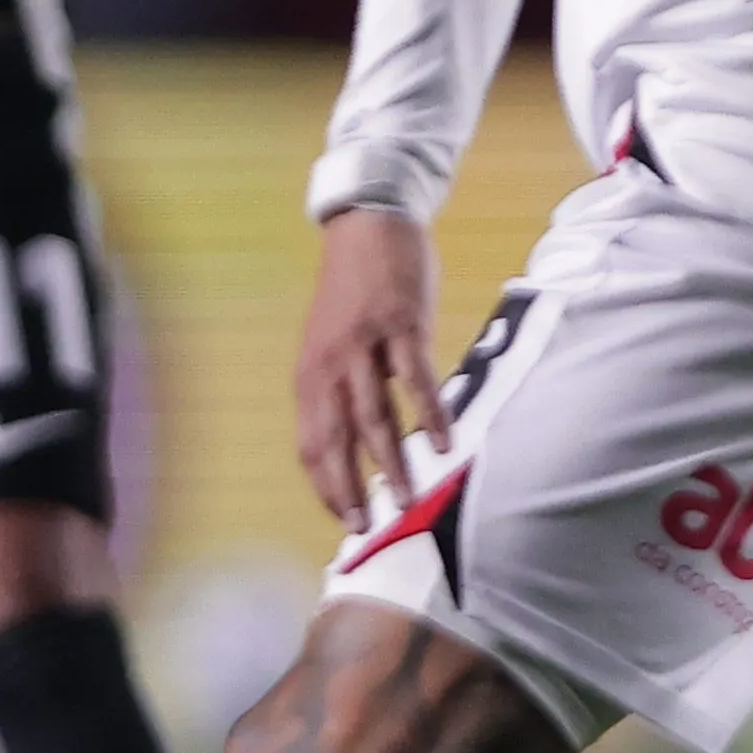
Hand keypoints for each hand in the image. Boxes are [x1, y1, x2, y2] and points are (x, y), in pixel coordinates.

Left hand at [291, 205, 445, 534]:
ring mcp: (363, 346)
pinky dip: (429, 414)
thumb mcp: (329, 346)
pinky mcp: (399, 327)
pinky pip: (415, 379)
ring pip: (373, 416)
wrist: (366, 225)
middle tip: (367, 527)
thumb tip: (355, 445)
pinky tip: (443, 443)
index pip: (310, 444)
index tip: (345, 519)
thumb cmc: (352, 293)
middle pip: (335, 439)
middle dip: (349, 487)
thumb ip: (338, 392)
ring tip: (406, 498)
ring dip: (390, 461)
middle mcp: (329, 366)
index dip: (326, 485)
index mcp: (309, 376)